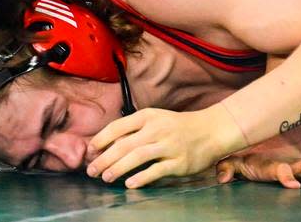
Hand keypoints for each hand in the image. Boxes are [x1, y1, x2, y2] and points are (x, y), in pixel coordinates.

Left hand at [86, 106, 246, 188]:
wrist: (211, 130)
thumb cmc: (178, 126)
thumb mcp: (156, 119)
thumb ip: (134, 130)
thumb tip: (106, 145)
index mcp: (148, 116)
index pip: (118, 127)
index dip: (101, 139)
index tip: (90, 151)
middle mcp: (158, 129)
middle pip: (125, 144)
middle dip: (104, 158)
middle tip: (91, 170)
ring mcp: (169, 145)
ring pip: (138, 156)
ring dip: (118, 168)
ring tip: (106, 177)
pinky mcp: (180, 161)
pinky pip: (157, 170)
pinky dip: (142, 177)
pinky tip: (130, 184)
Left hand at [216, 153, 300, 189]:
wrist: (261, 131)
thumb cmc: (245, 152)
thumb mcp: (233, 159)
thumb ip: (227, 167)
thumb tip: (222, 179)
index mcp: (268, 163)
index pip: (278, 169)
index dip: (285, 175)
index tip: (293, 185)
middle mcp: (287, 161)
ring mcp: (298, 163)